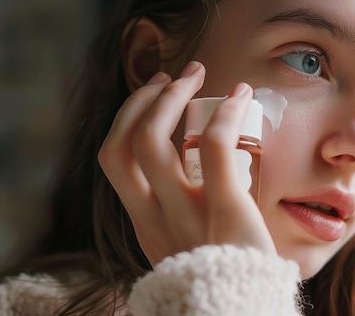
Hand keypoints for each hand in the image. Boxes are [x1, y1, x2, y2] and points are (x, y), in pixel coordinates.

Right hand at [98, 61, 276, 266]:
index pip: (113, 161)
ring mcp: (185, 217)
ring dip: (172, 97)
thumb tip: (195, 167)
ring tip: (195, 76)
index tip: (152, 99)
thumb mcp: (188, 248)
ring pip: (152, 141)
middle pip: (123, 145)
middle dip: (143, 100)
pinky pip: (214, 148)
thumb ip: (179, 214)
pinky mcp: (225, 212)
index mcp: (144, 225)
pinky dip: (226, 113)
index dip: (126, 119)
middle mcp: (154, 220)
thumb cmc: (228, 279)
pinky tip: (241, 95)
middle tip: (172, 77)